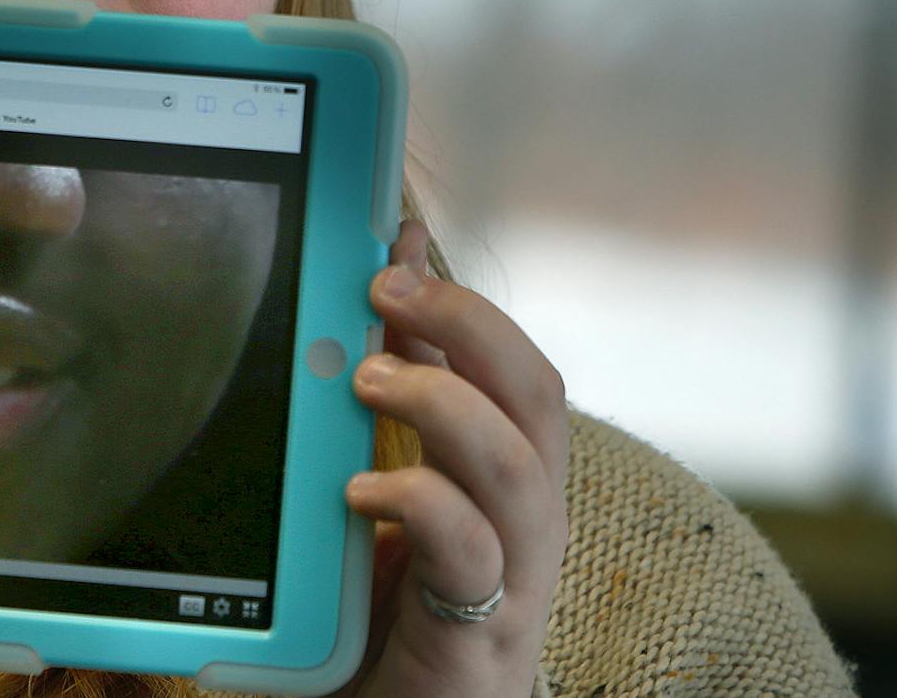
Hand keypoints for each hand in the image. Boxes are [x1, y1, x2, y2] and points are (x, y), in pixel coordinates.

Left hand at [342, 220, 568, 697]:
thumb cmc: (379, 625)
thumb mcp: (376, 501)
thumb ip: (381, 417)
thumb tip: (366, 304)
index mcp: (506, 488)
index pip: (513, 372)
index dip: (464, 302)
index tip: (395, 252)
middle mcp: (527, 529)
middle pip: (539, 400)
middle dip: (470, 324)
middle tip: (385, 288)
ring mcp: (514, 587)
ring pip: (519, 468)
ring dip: (443, 401)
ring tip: (367, 377)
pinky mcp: (481, 643)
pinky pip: (470, 552)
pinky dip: (417, 501)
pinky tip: (357, 492)